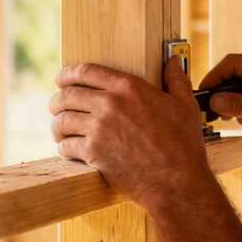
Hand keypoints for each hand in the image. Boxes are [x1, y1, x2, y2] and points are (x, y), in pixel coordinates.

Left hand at [49, 57, 210, 209]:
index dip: (68, 73)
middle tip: (56, 107)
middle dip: (57, 100)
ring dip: (57, 125)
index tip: (61, 79)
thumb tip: (173, 61)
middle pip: (67, 95)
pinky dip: (63, 147)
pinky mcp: (93, 153)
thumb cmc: (183, 144)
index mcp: (129, 87)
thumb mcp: (185, 105)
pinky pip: (66, 145)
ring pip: (62, 120)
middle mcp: (110, 104)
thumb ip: (176, 79)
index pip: (86, 71)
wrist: (176, 180)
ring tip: (59, 129)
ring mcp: (99, 129)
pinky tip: (68, 148)